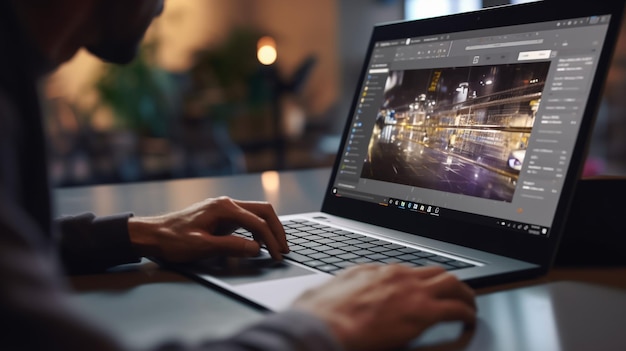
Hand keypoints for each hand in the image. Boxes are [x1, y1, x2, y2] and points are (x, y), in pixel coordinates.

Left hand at [127, 196, 288, 260]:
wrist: (152, 234)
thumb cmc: (172, 240)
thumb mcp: (202, 246)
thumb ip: (231, 246)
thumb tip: (256, 248)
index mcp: (224, 208)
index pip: (257, 223)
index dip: (271, 240)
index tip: (277, 256)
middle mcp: (227, 203)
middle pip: (263, 211)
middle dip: (277, 229)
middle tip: (284, 248)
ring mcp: (224, 208)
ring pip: (257, 213)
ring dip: (269, 229)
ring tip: (275, 247)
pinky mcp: (221, 215)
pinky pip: (247, 219)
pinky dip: (257, 230)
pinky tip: (258, 243)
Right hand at [292, 264, 475, 350]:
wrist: (323, 324)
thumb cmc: (322, 311)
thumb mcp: (334, 287)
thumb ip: (351, 283)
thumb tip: (351, 284)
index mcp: (378, 270)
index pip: (409, 270)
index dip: (420, 281)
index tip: (421, 289)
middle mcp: (399, 275)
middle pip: (435, 271)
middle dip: (448, 282)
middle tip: (455, 293)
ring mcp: (413, 291)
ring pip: (452, 282)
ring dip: (463, 293)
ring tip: (468, 304)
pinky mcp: (423, 312)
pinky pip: (457, 309)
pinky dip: (467, 313)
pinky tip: (469, 320)